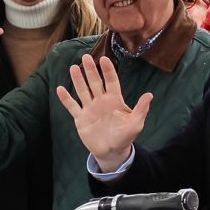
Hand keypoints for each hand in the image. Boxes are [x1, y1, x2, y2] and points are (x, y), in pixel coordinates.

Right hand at [52, 53, 150, 172]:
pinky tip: (60, 89)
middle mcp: (101, 101)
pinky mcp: (81, 118)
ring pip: (82, 91)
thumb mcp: (136, 124)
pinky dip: (66, 98)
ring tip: (73, 67)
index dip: (108, 71)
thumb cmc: (125, 136)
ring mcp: (90, 109)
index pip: (111, 82)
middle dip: (91, 70)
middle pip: (95, 82)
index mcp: (114, 100)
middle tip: (86, 57)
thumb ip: (141, 109)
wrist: (112, 151)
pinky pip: (72, 106)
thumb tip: (149, 95)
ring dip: (78, 80)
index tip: (104, 59)